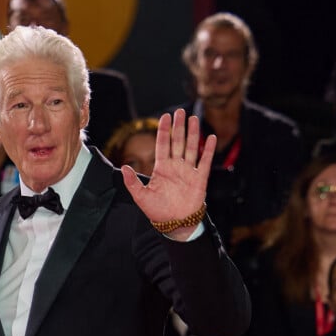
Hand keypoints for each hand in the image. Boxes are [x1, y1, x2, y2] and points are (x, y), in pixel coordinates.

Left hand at [122, 110, 215, 235]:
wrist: (175, 223)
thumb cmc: (157, 210)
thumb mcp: (141, 196)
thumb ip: (132, 182)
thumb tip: (124, 168)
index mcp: (161, 168)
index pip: (162, 144)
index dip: (164, 130)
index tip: (165, 116)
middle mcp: (175, 166)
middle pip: (177, 142)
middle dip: (178, 126)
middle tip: (180, 111)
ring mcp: (188, 171)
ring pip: (191, 148)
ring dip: (192, 133)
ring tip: (193, 119)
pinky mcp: (199, 179)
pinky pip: (204, 162)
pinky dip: (208, 150)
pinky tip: (210, 138)